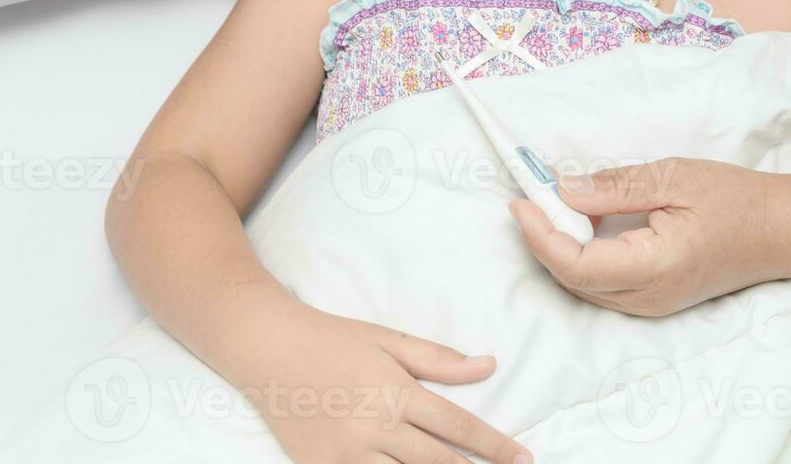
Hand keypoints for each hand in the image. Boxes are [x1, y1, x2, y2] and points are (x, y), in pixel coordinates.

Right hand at [244, 304, 531, 463]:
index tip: (524, 459)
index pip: (458, 428)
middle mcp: (375, 428)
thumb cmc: (332, 339)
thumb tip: (489, 365)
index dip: (494, 447)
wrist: (267, 349)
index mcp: (396, 392)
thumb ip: (439, 359)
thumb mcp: (388, 340)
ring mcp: (347, 455)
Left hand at [509, 157, 790, 315]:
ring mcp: (652, 305)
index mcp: (654, 268)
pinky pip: (603, 284)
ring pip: (584, 286)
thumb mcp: (673, 178)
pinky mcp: (655, 300)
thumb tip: (563, 191)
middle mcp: (649, 298)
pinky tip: (584, 223)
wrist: (784, 231)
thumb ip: (615, 188)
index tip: (521, 202)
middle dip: (542, 239)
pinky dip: (582, 255)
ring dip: (560, 247)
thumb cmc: (736, 200)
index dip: (540, 235)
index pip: (576, 265)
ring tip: (551, 205)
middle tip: (530, 196)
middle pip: (573, 279)